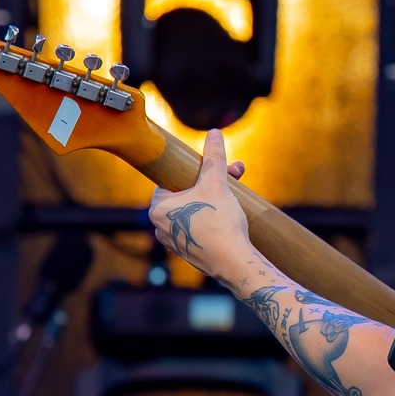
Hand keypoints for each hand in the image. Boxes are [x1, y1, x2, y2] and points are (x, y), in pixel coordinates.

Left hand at [148, 129, 249, 277]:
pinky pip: (200, 228)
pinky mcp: (190, 252)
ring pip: (194, 212)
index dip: (195, 173)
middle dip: (211, 184)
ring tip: (236, 198)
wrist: (234, 262)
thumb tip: (214, 133)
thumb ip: (214, 158)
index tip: (212, 170)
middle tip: (234, 177)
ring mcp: (175, 241)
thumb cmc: (220, 223)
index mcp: (158, 209)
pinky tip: (231, 217)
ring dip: (215, 201)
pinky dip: (213, 220)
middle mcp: (161, 227)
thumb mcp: (217, 183)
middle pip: (187, 195)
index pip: (172, 181)